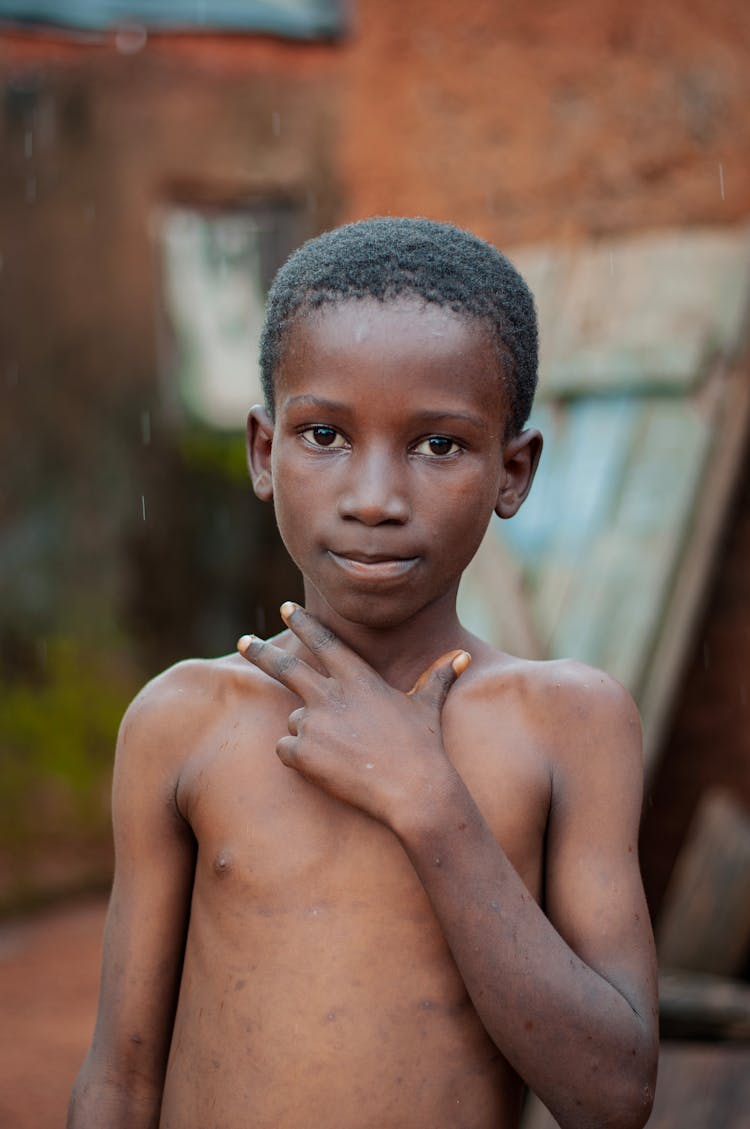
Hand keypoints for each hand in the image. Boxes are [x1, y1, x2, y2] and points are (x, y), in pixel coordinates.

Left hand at [237, 603, 470, 828]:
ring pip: (296, 721)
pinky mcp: (302, 752)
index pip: (323, 642)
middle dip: (261, 652)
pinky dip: (300, 759)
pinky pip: (286, 750)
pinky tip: (327, 769)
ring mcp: (313, 722)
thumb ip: (439, 677)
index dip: (304, 623)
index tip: (285, 608)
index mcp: (358, 678)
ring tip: (344, 754)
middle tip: (243, 641)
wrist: (413, 790)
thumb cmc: (424, 747)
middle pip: (286, 667)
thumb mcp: (428, 706)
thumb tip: (462, 656)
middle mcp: (330, 694)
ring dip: (310, 733)